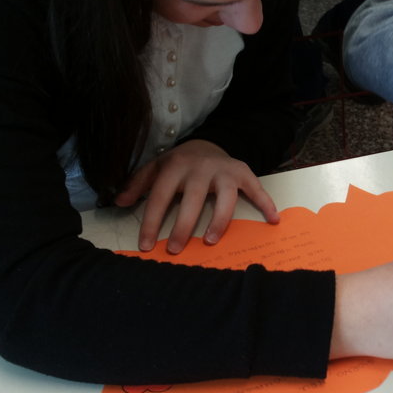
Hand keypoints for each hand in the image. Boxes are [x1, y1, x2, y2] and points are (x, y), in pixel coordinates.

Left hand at [114, 139, 278, 253]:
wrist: (208, 143)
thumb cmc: (180, 163)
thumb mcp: (156, 168)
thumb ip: (138, 184)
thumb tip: (119, 202)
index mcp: (175, 167)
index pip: (160, 197)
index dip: (151, 222)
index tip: (145, 246)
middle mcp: (201, 168)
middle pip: (193, 200)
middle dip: (183, 226)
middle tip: (175, 249)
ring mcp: (224, 171)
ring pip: (225, 198)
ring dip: (219, 220)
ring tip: (210, 241)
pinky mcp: (243, 173)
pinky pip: (257, 189)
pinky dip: (266, 203)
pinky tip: (273, 219)